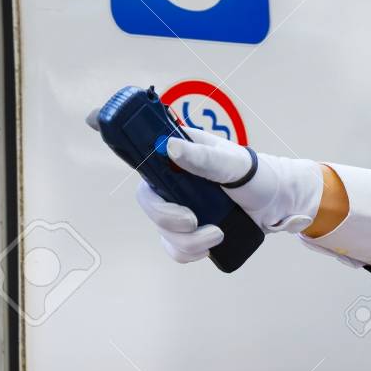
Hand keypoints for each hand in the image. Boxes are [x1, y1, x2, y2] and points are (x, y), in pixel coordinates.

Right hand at [86, 109, 323, 262]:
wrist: (278, 204)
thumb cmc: (258, 175)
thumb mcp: (234, 163)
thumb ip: (203, 157)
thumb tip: (172, 148)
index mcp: (180, 155)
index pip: (139, 143)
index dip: (112, 132)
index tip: (91, 119)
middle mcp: (174, 181)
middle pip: (147, 202)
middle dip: (167, 217)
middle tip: (193, 220)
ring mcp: (180, 207)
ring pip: (162, 231)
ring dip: (188, 239)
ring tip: (217, 231)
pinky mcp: (190, 231)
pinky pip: (175, 248)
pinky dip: (192, 251)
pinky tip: (213, 241)